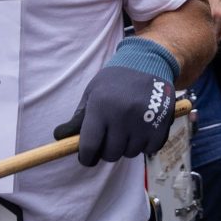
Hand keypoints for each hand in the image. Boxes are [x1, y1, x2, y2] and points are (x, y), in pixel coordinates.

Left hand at [55, 65, 175, 166]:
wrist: (148, 62)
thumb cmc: (114, 81)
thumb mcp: (93, 93)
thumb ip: (78, 118)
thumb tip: (58, 137)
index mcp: (101, 106)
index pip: (90, 146)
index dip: (86, 157)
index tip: (87, 158)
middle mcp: (122, 114)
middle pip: (111, 154)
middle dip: (107, 150)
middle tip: (110, 137)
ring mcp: (144, 120)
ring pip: (130, 153)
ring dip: (127, 146)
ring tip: (128, 128)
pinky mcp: (162, 123)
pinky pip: (150, 149)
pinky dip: (145, 144)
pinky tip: (143, 128)